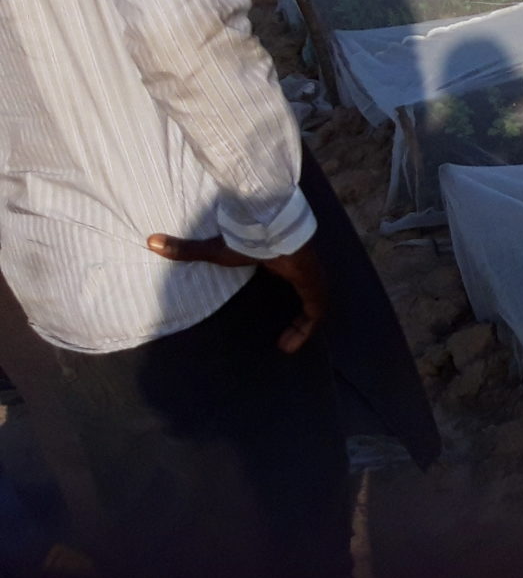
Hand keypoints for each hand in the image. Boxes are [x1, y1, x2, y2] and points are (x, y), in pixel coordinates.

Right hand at [145, 234, 327, 352]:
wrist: (273, 231)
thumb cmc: (249, 239)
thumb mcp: (217, 250)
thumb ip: (188, 249)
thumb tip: (151, 241)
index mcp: (284, 263)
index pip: (292, 281)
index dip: (287, 300)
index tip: (278, 317)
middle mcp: (302, 271)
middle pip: (308, 299)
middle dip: (299, 321)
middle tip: (283, 341)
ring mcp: (312, 279)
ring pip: (314, 308)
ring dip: (303, 328)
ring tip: (286, 346)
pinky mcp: (315, 288)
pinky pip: (316, 313)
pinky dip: (306, 329)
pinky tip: (290, 345)